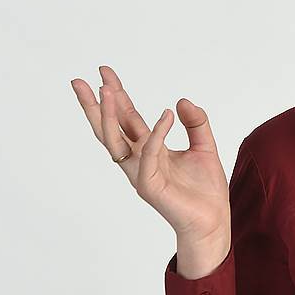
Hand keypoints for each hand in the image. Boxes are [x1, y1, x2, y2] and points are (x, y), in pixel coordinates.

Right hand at [71, 66, 230, 243]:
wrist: (213, 220)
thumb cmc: (205, 188)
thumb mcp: (205, 145)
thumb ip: (196, 122)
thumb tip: (181, 101)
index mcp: (149, 149)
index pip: (127, 119)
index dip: (117, 97)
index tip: (105, 74)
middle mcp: (139, 160)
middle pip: (110, 128)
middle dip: (95, 104)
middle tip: (82, 80)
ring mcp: (141, 173)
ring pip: (116, 141)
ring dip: (108, 116)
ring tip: (106, 91)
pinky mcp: (150, 186)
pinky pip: (149, 155)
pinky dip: (155, 134)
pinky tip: (164, 116)